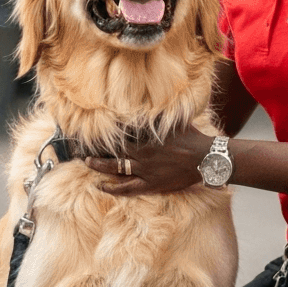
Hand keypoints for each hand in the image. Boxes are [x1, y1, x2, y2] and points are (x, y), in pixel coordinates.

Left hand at [85, 124, 213, 195]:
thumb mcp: (174, 119)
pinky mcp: (151, 185)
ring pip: (116, 169)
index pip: (120, 134)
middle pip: (114, 152)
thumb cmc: (191, 137)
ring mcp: (145, 171)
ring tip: (87, 163)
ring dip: (100, 166)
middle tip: (82, 149)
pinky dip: (113, 188)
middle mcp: (142, 154)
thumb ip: (159, 112)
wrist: (205, 158)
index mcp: (146, 137)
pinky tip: (100, 186)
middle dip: (97, 150)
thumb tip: (151, 98)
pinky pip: (127, 188)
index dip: (105, 133)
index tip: (91, 130)